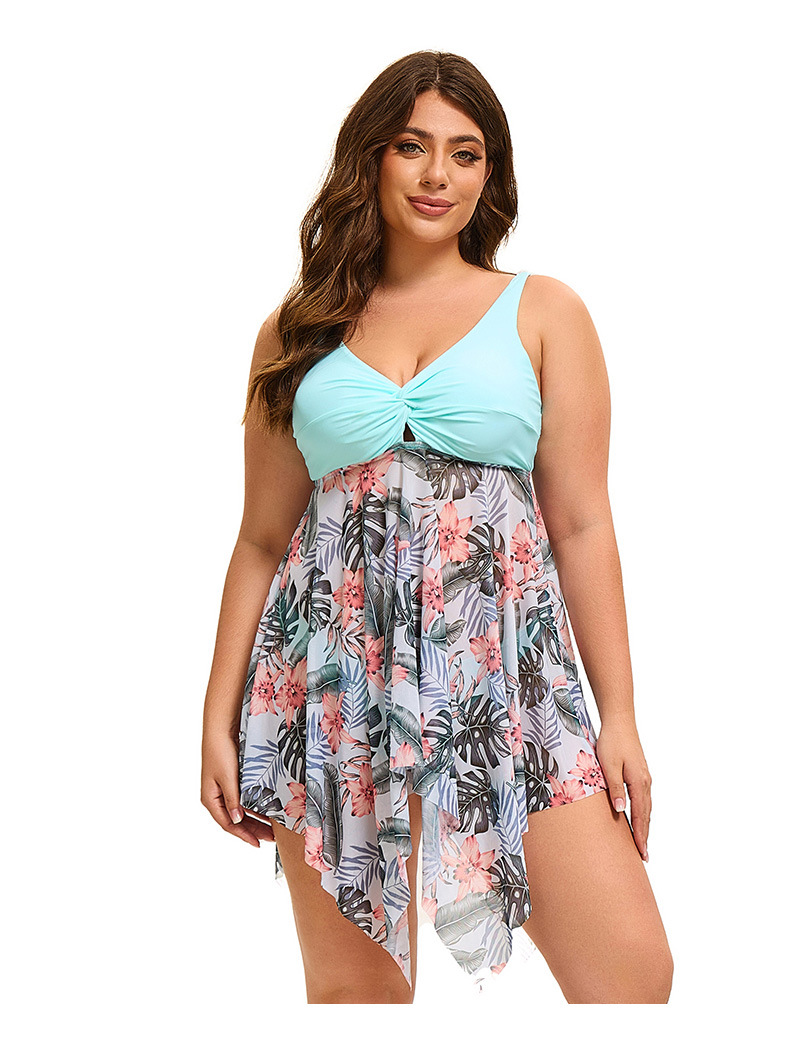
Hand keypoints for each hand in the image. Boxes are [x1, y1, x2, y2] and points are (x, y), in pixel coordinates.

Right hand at [201, 729, 275, 845]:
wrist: (221, 728)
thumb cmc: (221, 752)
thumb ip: (233, 800)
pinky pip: (243, 800)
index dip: (243, 835)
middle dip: (253, 830)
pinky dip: (254, 807)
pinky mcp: (232, 780)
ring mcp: (224, 789)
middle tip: (272, 838)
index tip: (258, 844)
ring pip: (240, 811)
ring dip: (255, 820)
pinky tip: (266, 811)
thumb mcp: (228, 778)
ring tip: (272, 828)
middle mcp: (216, 796)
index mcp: (210, 799)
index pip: (228, 824)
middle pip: (235, 820)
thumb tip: (236, 821)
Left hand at [594, 717, 651, 862]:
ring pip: (646, 808)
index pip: (640, 816)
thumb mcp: (609, 765)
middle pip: (646, 815)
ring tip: (642, 842)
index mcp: (639, 782)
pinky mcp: (640, 774)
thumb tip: (621, 810)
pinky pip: (643, 799)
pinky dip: (642, 813)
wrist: (619, 722)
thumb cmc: (612, 742)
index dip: (640, 835)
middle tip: (644, 856)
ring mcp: (644, 778)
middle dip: (645, 836)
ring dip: (644, 826)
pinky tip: (638, 818)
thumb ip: (615, 788)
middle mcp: (645, 782)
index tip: (642, 853)